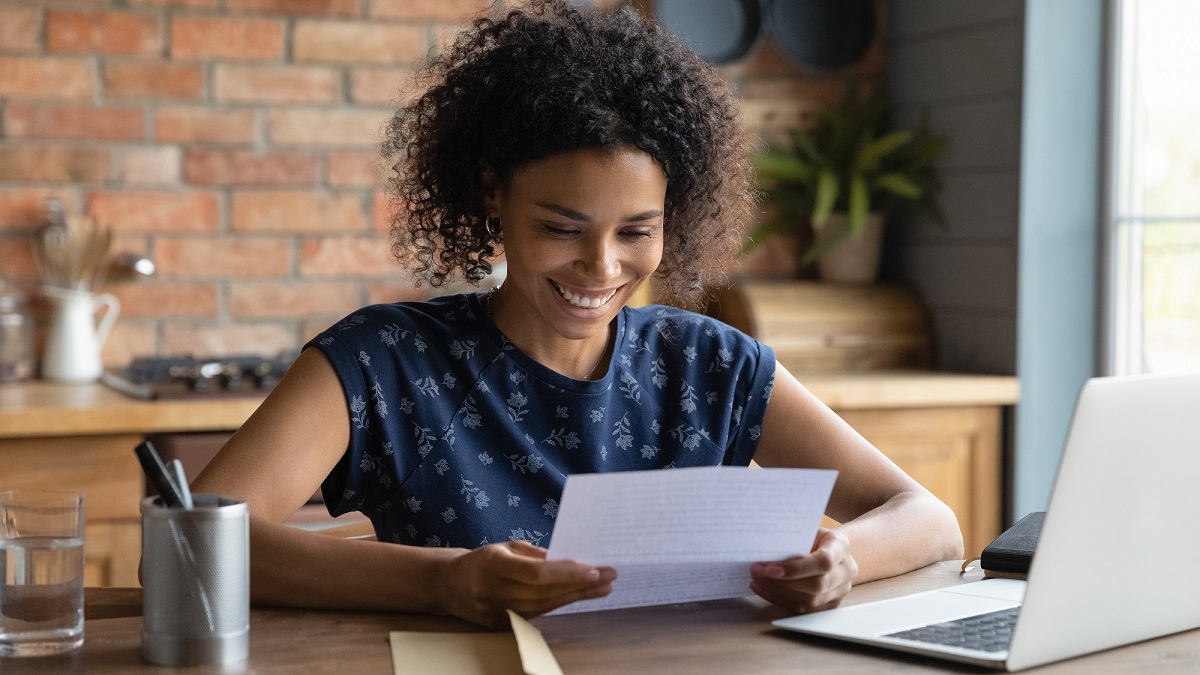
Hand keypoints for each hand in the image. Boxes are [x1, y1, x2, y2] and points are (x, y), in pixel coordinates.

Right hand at [437, 540, 615, 627]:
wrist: (448, 584)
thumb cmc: (482, 560)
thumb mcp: (506, 547)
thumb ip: (537, 555)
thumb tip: (570, 561)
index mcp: (492, 564)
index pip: (537, 574)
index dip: (567, 573)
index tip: (594, 570)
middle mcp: (493, 591)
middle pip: (545, 592)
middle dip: (580, 584)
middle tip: (609, 576)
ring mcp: (496, 612)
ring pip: (544, 605)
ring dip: (576, 596)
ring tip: (602, 587)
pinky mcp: (500, 625)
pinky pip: (537, 614)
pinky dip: (560, 603)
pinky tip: (579, 596)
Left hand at [749, 527, 857, 613]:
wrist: (830, 548)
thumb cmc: (814, 536)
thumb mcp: (807, 530)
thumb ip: (792, 539)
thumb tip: (763, 549)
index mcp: (840, 546)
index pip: (823, 562)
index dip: (796, 569)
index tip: (769, 569)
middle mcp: (846, 571)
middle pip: (817, 586)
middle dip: (782, 583)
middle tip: (756, 573)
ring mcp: (840, 590)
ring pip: (810, 601)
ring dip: (778, 593)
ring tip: (757, 581)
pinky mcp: (829, 604)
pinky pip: (804, 609)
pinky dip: (780, 600)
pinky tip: (764, 589)